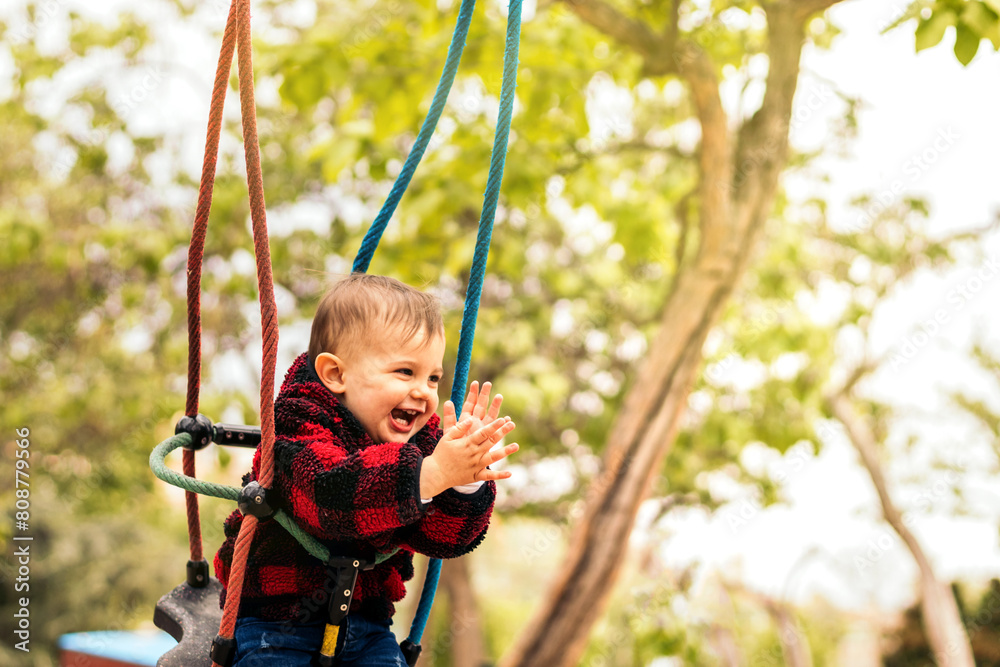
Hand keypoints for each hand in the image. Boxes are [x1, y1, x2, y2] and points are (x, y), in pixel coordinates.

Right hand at [422, 382, 518, 496]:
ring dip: (505, 452)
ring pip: (493, 458)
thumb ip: (459, 428)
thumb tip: (469, 418)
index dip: (493, 426)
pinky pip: (489, 476)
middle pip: (491, 442)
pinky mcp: (476, 475)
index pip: (483, 433)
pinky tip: (510, 473)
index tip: (502, 419)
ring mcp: (476, 465)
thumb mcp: (447, 438)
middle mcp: (474, 454)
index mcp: (467, 444)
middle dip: (502, 432)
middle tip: (512, 425)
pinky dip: (499, 475)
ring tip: (516, 446)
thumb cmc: (441, 454)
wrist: (436, 474)